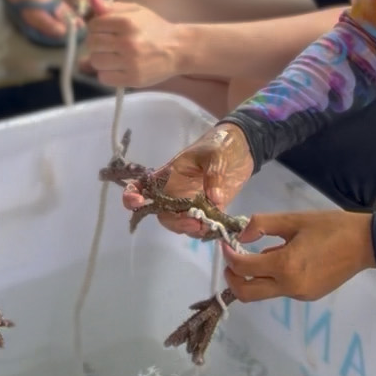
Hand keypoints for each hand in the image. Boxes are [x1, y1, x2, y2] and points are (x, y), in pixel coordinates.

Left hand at [84, 0, 186, 87]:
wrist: (178, 49)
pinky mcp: (133, 79)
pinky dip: (107, 73)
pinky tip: (117, 68)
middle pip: (92, 43)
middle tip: (108, 44)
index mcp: (127, 22)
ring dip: (100, 59)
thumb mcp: (136, 11)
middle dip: (97, 43)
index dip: (97, 27)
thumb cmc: (154, 28)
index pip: (93, 25)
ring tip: (113, 56)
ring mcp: (130, 62)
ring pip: (95, 61)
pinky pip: (104, 78)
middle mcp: (128, 42)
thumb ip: (112, 6)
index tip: (105, 30)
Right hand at [122, 123, 254, 237]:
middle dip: (175, 222)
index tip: (136, 202)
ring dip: (191, 229)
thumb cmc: (221, 144)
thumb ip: (213, 174)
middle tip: (195, 222)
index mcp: (168, 175)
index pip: (142, 187)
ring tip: (207, 226)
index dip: (132, 197)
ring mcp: (191, 203)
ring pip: (181, 224)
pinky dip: (206, 231)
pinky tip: (216, 228)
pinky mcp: (209, 210)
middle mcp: (175, 192)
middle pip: (164, 214)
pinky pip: (201, 227)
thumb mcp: (216, 154)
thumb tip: (213, 199)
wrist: (243, 148)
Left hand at [220, 211, 375, 302]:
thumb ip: (262, 225)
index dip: (229, 256)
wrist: (366, 244)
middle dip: (232, 278)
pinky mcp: (308, 296)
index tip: (225, 244)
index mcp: (285, 265)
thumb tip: (240, 235)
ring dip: (254, 278)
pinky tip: (284, 260)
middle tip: (231, 260)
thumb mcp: (294, 219)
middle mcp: (289, 286)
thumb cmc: (331, 226)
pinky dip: (273, 278)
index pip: (244, 268)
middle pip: (247, 294)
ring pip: (264, 293)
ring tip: (261, 255)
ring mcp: (300, 294)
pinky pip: (281, 290)